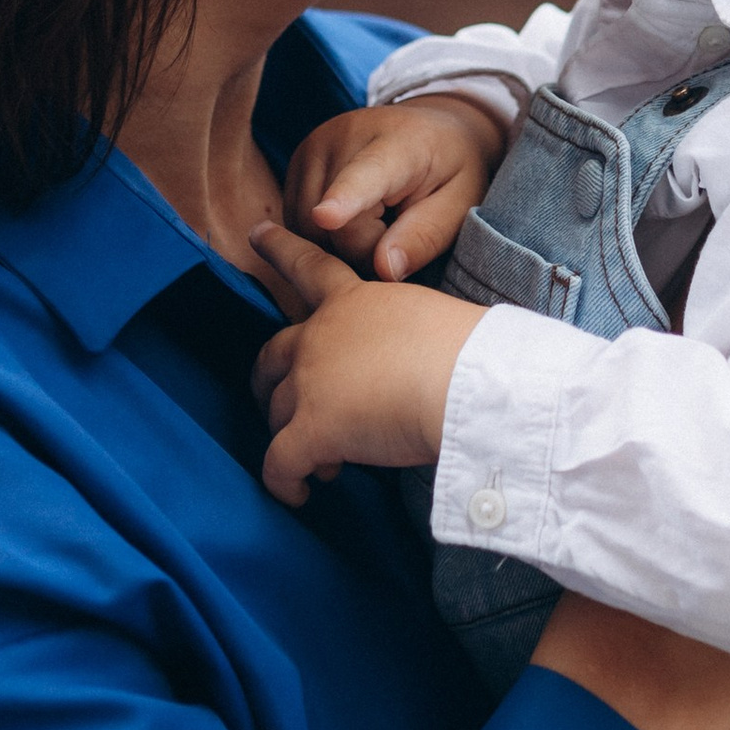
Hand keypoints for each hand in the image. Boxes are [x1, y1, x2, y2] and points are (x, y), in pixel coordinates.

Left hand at [249, 222, 484, 505]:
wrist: (471, 383)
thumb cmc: (472, 354)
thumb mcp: (429, 322)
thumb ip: (400, 337)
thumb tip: (407, 368)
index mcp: (355, 301)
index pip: (309, 268)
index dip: (280, 250)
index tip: (257, 235)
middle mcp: (321, 335)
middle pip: (272, 355)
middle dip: (268, 380)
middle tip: (275, 400)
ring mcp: (310, 382)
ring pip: (278, 414)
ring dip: (292, 438)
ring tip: (326, 463)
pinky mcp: (311, 430)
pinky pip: (279, 464)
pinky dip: (285, 482)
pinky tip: (300, 494)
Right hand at [281, 98, 503, 281]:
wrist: (431, 127)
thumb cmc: (452, 169)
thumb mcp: (460, 203)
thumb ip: (425, 236)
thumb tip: (383, 269)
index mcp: (398, 143)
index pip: (365, 177)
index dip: (344, 200)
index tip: (326, 217)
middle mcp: (343, 137)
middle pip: (333, 228)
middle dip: (364, 253)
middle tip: (399, 240)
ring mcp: (313, 148)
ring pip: (308, 231)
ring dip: (341, 248)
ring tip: (379, 226)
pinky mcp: (296, 164)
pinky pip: (297, 225)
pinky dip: (323, 238)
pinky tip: (353, 223)